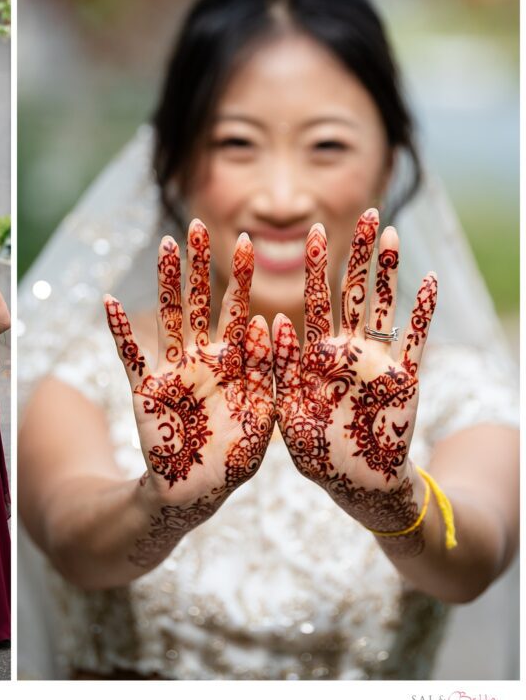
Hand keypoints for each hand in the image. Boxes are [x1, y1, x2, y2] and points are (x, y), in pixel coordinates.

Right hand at [105, 220, 274, 523]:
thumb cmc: (231, 464)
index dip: (240, 277)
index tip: (248, 240)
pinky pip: (130, 355)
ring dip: (165, 282)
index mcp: (235, 366)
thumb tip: (266, 322)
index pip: (238, 311)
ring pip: (168, 317)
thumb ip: (264, 374)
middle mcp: (202, 361)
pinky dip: (119, 329)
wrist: (191, 496)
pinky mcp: (144, 390)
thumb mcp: (262, 419)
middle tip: (198, 225)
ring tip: (165, 245)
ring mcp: (172, 372)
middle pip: (200, 302)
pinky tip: (110, 301)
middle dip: (199, 264)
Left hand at [273, 209, 437, 553]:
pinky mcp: (404, 380)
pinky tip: (428, 280)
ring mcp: (376, 362)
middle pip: (352, 291)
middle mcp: (345, 351)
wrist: (355, 486)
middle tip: (367, 213)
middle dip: (358, 253)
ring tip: (392, 232)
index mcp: (311, 356)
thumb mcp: (283, 409)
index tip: (311, 229)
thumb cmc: (313, 452)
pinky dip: (422, 312)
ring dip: (389, 271)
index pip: (313, 299)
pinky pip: (414, 341)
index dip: (313, 265)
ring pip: (384, 307)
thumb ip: (276, 366)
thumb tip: (270, 320)